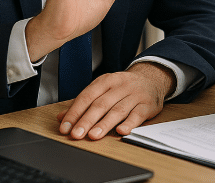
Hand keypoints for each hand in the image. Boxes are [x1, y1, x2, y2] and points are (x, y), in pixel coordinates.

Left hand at [58, 62, 175, 139]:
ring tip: (94, 135)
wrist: (152, 79)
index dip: (75, 112)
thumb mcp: (104, 88)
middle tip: (76, 134)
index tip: (65, 127)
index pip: (88, 95)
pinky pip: (138, 115)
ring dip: (105, 123)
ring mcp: (135, 95)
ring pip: (118, 109)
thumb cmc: (124, 87)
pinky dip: (129, 123)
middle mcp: (121, 86)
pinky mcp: (147, 105)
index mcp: (108, 80)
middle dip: (87, 120)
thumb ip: (84, 103)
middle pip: (102, 103)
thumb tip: (62, 117)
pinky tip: (121, 131)